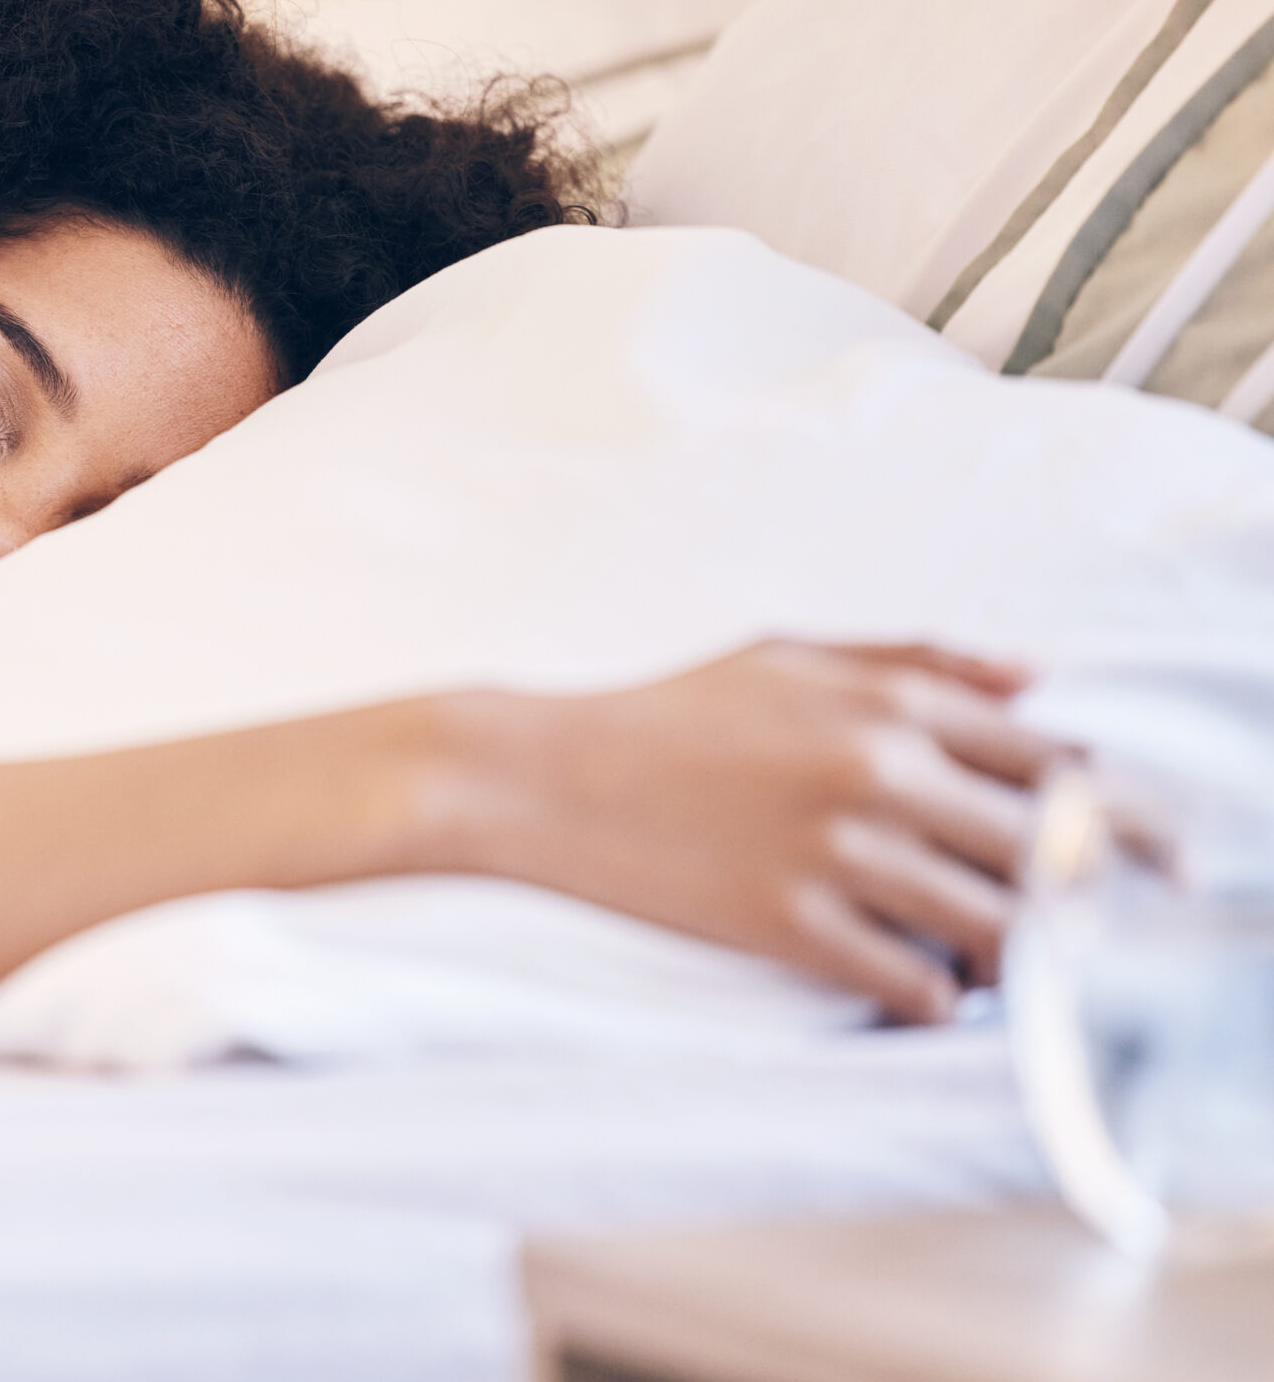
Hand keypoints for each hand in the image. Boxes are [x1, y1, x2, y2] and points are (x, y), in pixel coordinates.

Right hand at [448, 641, 1064, 1021]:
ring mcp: (834, 851)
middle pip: (1052, 849)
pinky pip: (918, 986)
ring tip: (987, 958)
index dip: (1110, 815)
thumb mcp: (787, 655)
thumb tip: (1038, 679)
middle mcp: (878, 769)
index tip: (1116, 852)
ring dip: (1012, 954)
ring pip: (1001, 928)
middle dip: (1084, 894)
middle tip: (1074, 923)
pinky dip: (933, 996)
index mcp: (886, 700)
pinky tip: (910, 982)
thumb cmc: (663, 712)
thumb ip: (915, 659)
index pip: (1059, 761)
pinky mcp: (788, 924)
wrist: (535, 775)